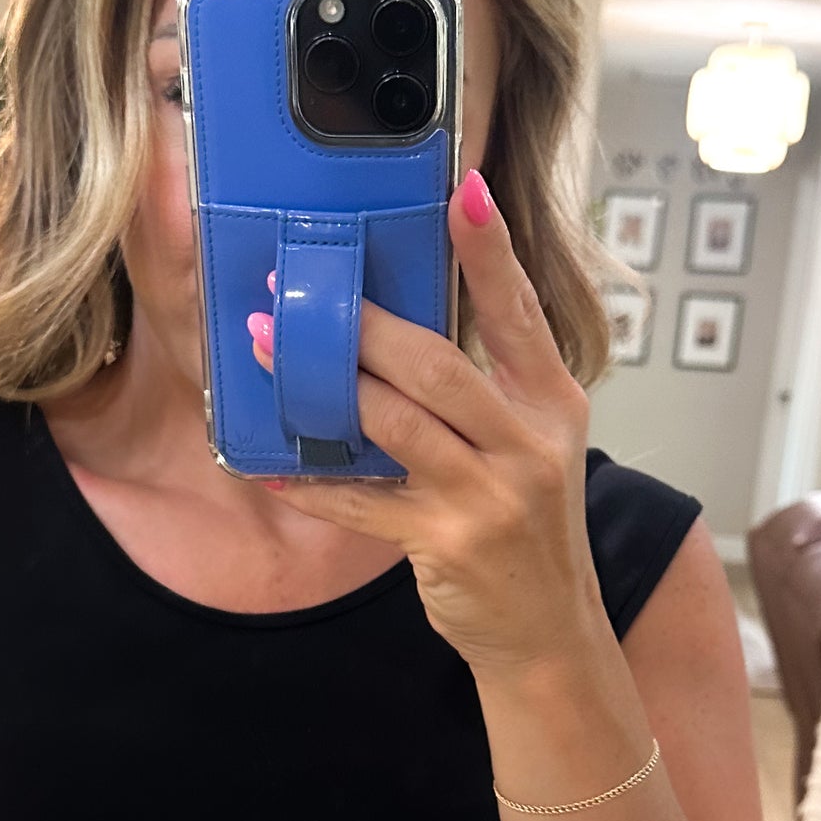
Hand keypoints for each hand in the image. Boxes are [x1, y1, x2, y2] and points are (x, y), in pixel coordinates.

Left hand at [249, 171, 605, 676]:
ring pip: (394, 422)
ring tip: (268, 351)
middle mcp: (529, 445)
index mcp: (552, 405)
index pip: (520, 313)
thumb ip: (484, 390)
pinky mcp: (447, 543)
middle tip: (296, 292)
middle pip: (436, 364)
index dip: (490, 250)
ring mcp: (490, 497)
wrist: (549, 632)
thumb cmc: (528, 528)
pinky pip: (362, 502)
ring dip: (323, 385)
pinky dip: (310, 481)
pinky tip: (268, 463)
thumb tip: (399, 328)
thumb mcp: (531, 446)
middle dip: (360, 325)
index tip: (461, 189)